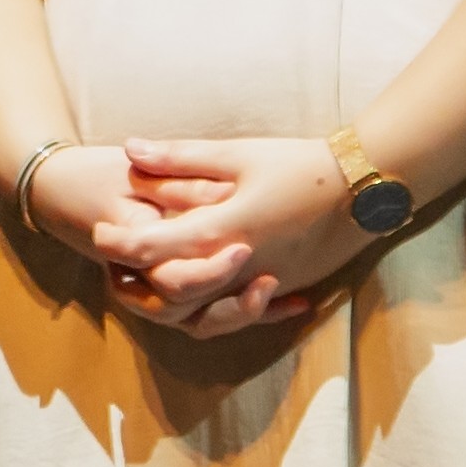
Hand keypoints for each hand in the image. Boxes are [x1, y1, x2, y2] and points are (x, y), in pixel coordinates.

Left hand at [84, 134, 365, 339]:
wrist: (366, 190)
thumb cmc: (301, 165)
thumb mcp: (239, 153)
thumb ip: (181, 158)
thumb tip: (131, 150)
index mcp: (223, 229)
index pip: (154, 249)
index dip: (119, 243)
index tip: (99, 232)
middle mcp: (238, 267)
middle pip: (170, 294)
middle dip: (134, 284)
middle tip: (111, 266)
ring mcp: (262, 284)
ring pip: (202, 316)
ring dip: (168, 305)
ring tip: (146, 284)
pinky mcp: (281, 289)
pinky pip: (237, 314)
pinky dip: (212, 310)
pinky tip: (197, 297)